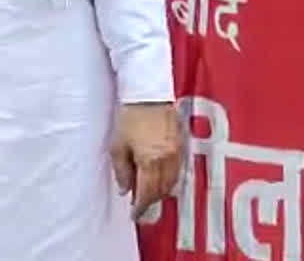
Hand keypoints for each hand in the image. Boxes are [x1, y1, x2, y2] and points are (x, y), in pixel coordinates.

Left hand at [110, 103, 181, 218]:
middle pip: (163, 189)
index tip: (135, 213)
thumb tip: (125, 189)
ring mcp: (178, 150)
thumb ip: (122, 170)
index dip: (141, 206)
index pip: (147, 192)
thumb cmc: (130, 118)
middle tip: (140, 204)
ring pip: (173, 180)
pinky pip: (179, 168)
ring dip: (162, 189)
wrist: (148, 94)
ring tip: (150, 191)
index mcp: (150, 160)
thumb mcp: (118, 146)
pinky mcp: (182, 142)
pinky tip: (161, 176)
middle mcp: (168, 158)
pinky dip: (170, 177)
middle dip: (151, 199)